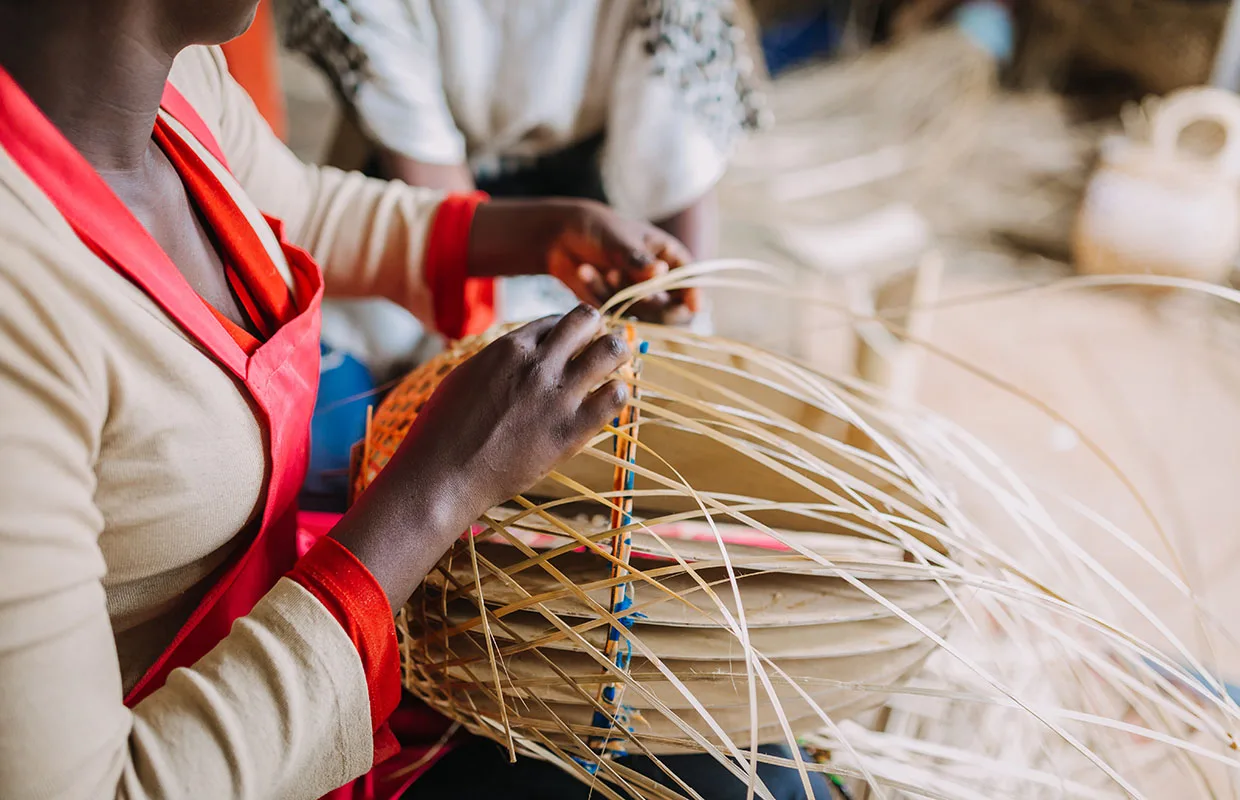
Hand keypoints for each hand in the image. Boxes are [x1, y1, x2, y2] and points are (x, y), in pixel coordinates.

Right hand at [332, 305, 631, 609]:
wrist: (442, 476)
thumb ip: (498, 361)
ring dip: (616, 353)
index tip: (570, 347)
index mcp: (509, 347)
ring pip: (610, 350)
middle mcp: (537, 364)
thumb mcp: (466, 376)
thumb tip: (517, 352)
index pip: (556, 320)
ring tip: (615, 368)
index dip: (567, 332)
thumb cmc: (443, 430)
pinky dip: (616, 394)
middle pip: (586, 320)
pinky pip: (614, 398)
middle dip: (596, 329)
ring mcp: (556, 396)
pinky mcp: (570, 431)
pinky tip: (607, 402)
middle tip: (598, 347)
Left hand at [468, 198, 700, 322]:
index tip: (692, 308)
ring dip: (618, 294)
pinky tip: (585, 272)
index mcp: (670, 257)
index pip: (692, 283)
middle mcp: (660, 281)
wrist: (561, 237)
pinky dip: (599, 296)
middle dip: (648, 299)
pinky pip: (615, 315)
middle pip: (671, 310)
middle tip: (620, 275)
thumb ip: (637, 258)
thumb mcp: (618, 239)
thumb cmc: (597, 228)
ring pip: (641, 315)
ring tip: (601, 268)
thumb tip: (660, 272)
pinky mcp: (617, 309)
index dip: (694, 296)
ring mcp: (638, 297)